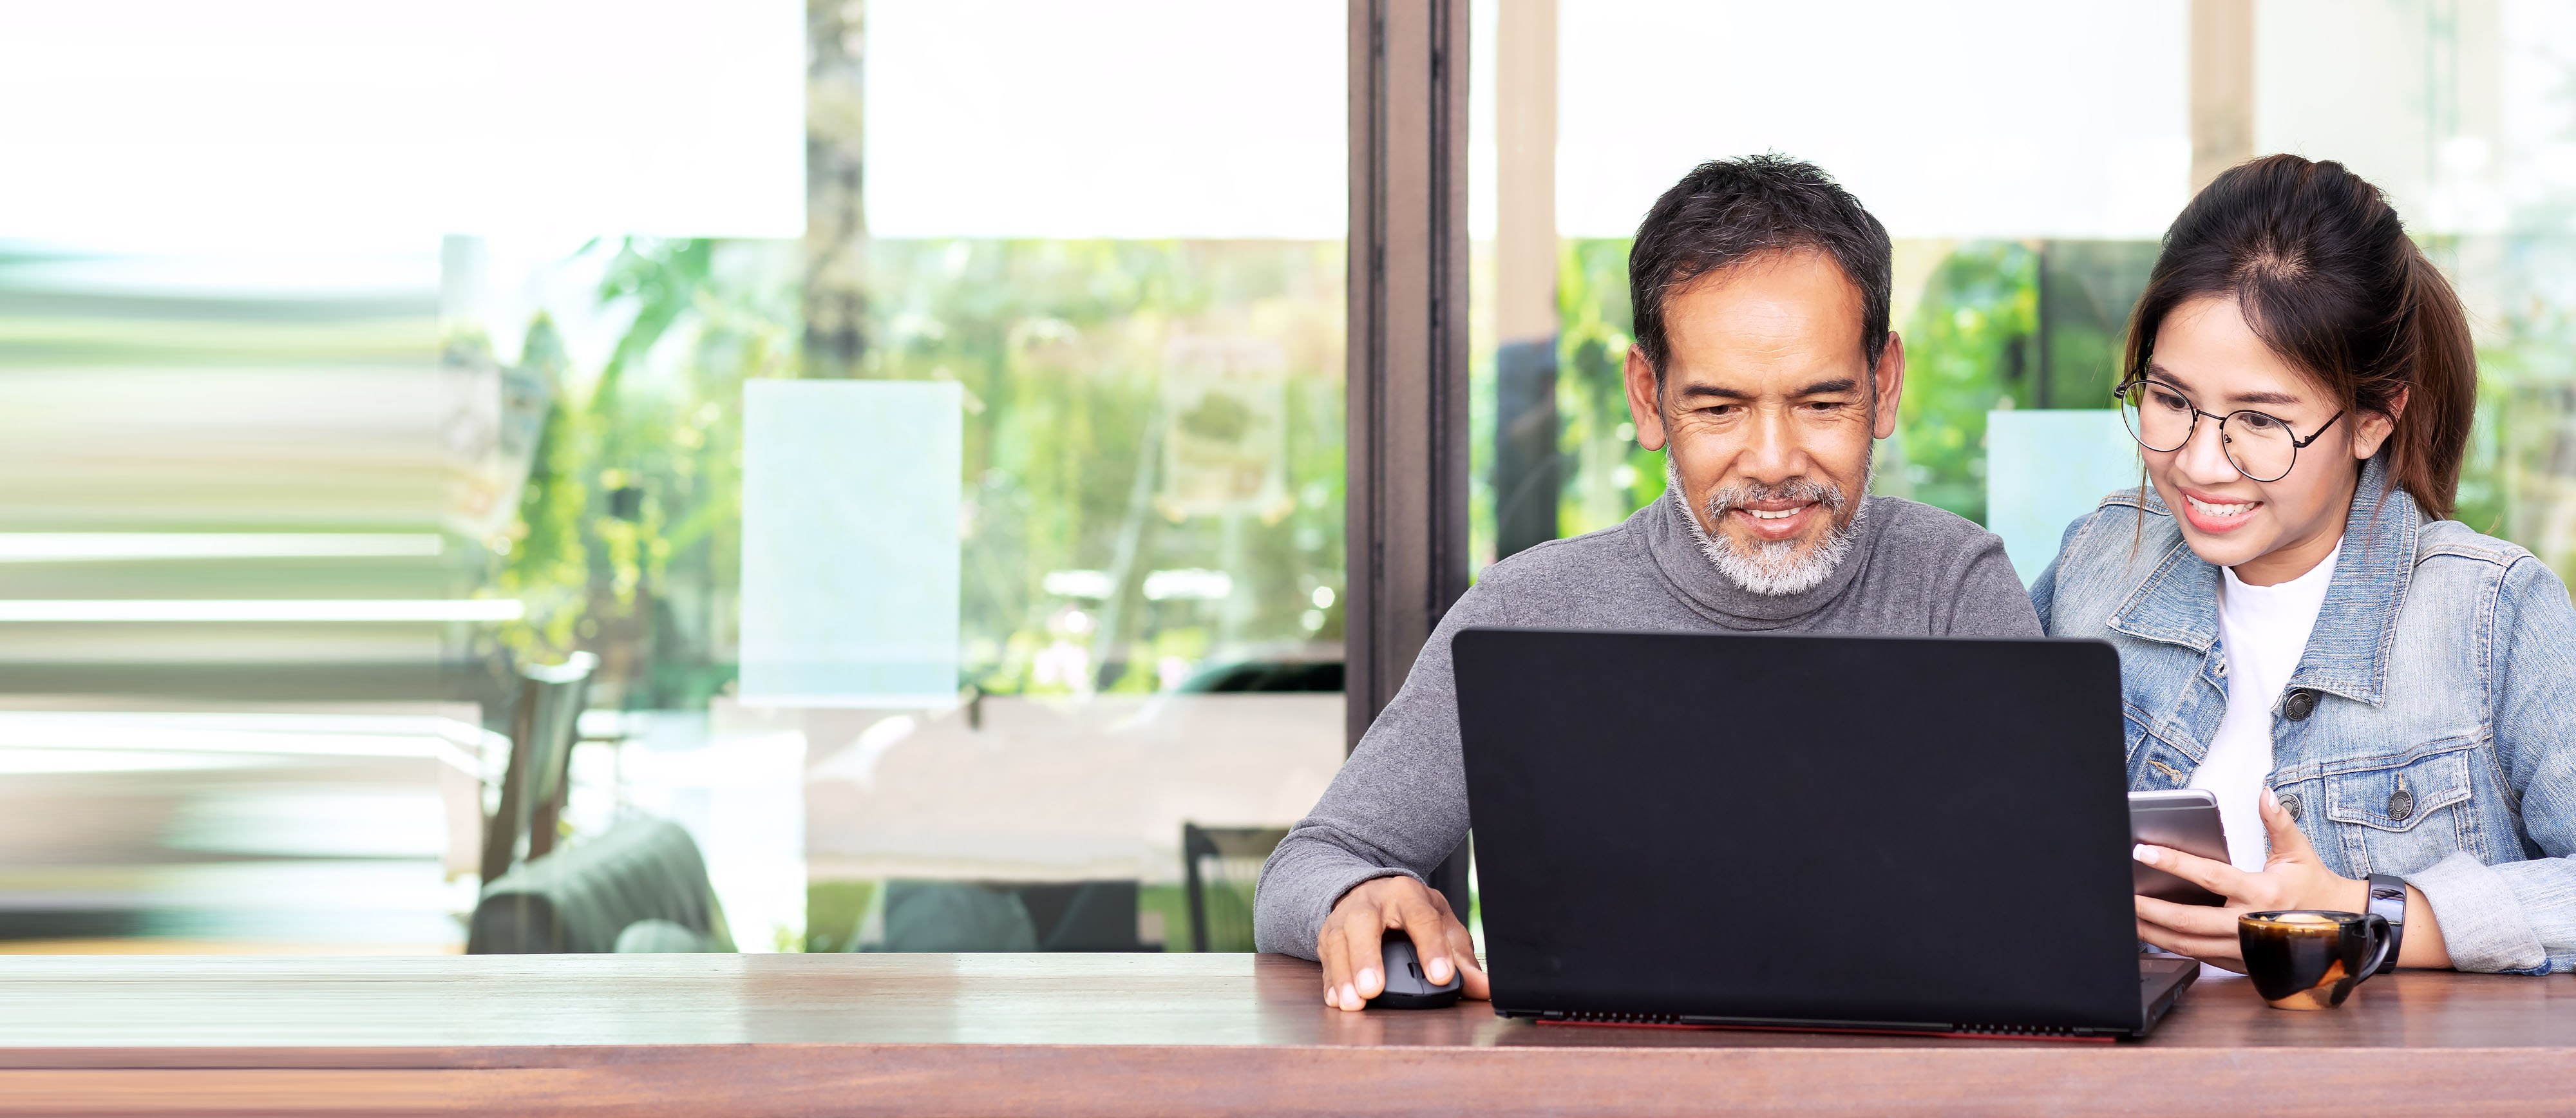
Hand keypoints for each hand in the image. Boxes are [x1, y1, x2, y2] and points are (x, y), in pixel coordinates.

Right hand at [1316, 875, 1487, 1010]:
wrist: (1372, 891)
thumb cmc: (1412, 913)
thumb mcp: (1441, 926)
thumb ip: (1461, 959)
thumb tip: (1484, 988)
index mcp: (1408, 894)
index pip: (1421, 917)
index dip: (1432, 947)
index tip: (1440, 977)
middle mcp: (1372, 901)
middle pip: (1365, 923)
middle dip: (1367, 957)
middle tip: (1374, 989)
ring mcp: (1345, 916)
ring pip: (1339, 940)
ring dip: (1344, 974)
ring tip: (1353, 1002)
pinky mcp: (1327, 935)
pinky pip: (1325, 958)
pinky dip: (1330, 981)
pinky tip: (1337, 999)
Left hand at [2132, 787, 2368, 972]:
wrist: (2339, 930)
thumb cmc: (2314, 889)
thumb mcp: (2299, 854)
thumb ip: (2278, 823)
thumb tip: (2265, 793)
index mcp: (2263, 892)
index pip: (2210, 875)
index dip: (2174, 863)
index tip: (2143, 852)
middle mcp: (2250, 924)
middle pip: (2189, 919)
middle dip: (2149, 908)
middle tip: (2120, 894)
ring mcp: (2243, 948)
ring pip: (2188, 944)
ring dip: (2152, 931)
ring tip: (2125, 914)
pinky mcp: (2239, 962)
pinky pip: (2197, 955)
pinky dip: (2169, 945)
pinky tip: (2147, 933)